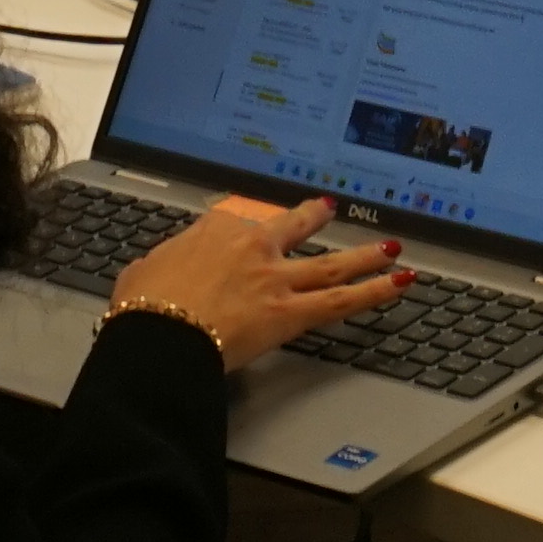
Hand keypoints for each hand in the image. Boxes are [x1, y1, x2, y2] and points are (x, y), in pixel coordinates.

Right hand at [113, 192, 404, 367]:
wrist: (158, 332)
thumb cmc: (143, 307)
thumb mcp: (141, 273)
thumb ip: (157, 266)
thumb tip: (151, 273)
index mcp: (214, 231)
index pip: (241, 223)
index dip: (253, 227)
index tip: (260, 226)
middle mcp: (252, 246)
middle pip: (293, 227)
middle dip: (314, 218)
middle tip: (330, 210)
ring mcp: (276, 277)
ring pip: (330, 264)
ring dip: (364, 255)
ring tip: (390, 248)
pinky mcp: (291, 311)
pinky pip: (342, 300)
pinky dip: (376, 290)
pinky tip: (401, 282)